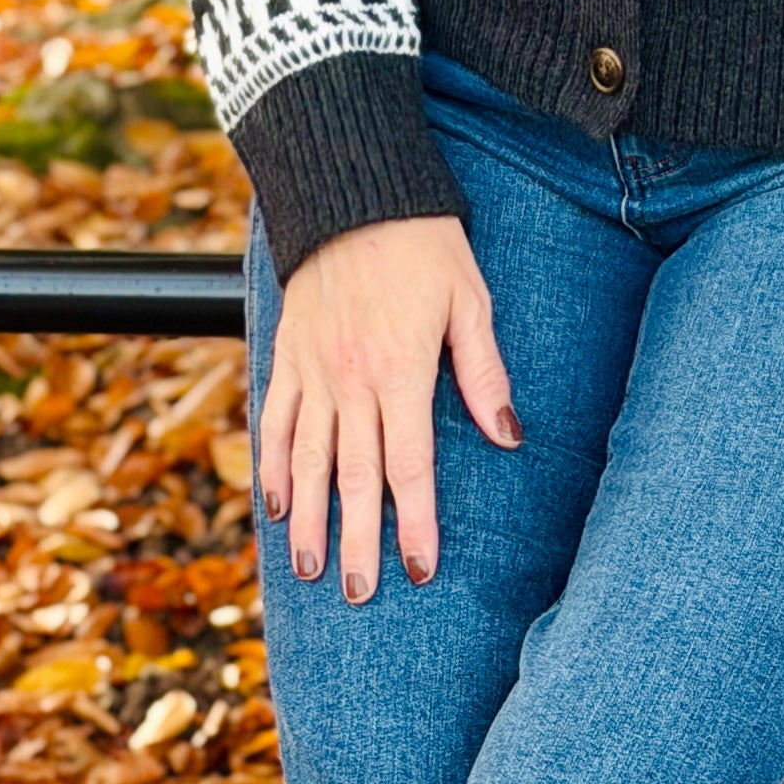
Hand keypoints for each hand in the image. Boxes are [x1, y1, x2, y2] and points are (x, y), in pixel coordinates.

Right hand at [259, 215, 518, 600]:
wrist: (353, 189)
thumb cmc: (424, 242)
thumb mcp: (469, 299)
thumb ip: (483, 371)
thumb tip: (509, 435)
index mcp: (401, 369)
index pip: (409, 464)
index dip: (414, 521)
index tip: (419, 569)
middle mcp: (351, 378)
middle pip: (356, 476)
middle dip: (359, 541)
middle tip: (360, 594)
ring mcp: (313, 369)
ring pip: (309, 459)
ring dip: (310, 519)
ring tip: (310, 569)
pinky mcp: (288, 353)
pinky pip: (277, 419)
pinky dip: (274, 465)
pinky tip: (276, 503)